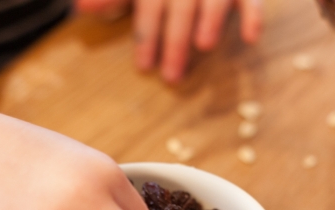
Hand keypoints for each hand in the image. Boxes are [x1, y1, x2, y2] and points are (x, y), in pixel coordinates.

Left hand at [75, 0, 262, 81]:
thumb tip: (81, 8)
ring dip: (210, 19)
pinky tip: (251, 38)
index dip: (146, 34)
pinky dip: (253, 15)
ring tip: (204, 45)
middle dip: (174, 41)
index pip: (149, 6)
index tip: (143, 67)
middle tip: (172, 77)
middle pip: (179, 7)